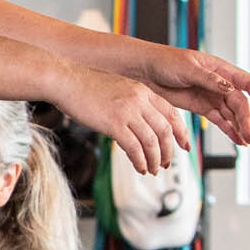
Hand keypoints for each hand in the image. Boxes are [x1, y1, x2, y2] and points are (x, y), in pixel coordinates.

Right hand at [57, 66, 185, 175]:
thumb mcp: (118, 89)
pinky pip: (134, 148)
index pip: (172, 114)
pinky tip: (139, 167)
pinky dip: (140, 161)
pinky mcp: (114, 123)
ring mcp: (127, 111)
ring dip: (154, 160)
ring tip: (152, 169)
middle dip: (168, 151)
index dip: (181, 133)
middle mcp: (139, 100)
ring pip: (152, 142)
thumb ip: (132, 104)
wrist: (65, 80)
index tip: (184, 145)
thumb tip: (139, 125)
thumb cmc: (85, 86)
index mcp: (143, 91)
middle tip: (165, 163)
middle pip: (165, 130)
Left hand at [144, 46, 249, 148]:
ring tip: (247, 142)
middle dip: (246, 120)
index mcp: (220, 69)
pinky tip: (237, 140)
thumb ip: (209, 80)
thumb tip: (230, 88)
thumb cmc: (166, 62)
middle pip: (240, 103)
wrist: (146, 70)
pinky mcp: (201, 107)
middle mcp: (219, 83)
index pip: (247, 82)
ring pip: (232, 114)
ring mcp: (211, 96)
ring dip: (240, 128)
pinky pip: (219, 120)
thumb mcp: (188, 69)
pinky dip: (228, 130)